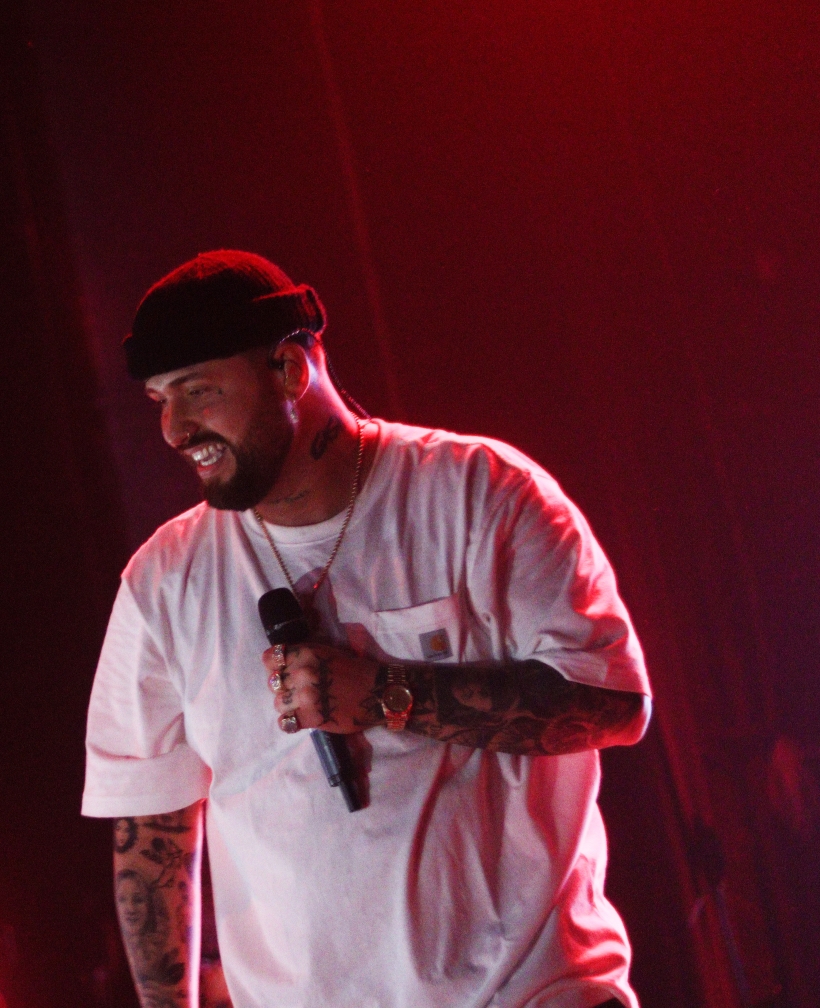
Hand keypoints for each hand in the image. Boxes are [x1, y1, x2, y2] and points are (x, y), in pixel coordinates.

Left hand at [262, 642, 381, 733]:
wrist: (377, 692)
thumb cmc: (355, 670)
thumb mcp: (327, 653)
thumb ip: (304, 657)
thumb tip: (283, 665)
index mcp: (306, 653)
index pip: (270, 658)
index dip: (274, 666)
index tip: (282, 671)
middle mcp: (303, 673)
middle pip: (273, 683)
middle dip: (284, 687)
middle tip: (298, 691)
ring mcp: (307, 696)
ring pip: (278, 703)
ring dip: (288, 706)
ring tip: (302, 706)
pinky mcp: (312, 718)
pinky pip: (286, 723)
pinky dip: (291, 723)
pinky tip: (301, 719)